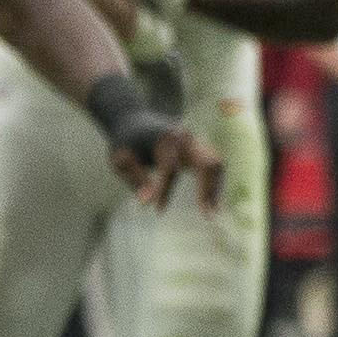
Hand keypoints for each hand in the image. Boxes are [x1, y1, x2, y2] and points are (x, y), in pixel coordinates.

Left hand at [94, 83, 221, 213]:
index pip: (170, 168)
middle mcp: (186, 138)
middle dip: (209, 190)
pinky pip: (214, 165)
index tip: (158, 211)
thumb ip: (135, 179)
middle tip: (208, 216)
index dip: (165, 191)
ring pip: (216, 164)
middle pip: (207, 163)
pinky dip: (214, 183)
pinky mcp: (199, 148)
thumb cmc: (126, 143)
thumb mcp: (121, 160)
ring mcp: (196, 141)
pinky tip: (210, 201)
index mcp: (165, 139)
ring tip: (212, 212)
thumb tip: (146, 203)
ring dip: (215, 188)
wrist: (135, 120)